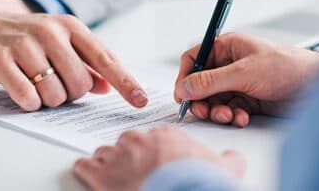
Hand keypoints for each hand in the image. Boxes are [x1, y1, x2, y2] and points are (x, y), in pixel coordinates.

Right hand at [0, 8, 147, 110]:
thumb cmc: (26, 37)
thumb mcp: (59, 43)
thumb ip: (85, 64)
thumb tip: (107, 86)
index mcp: (71, 27)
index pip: (105, 59)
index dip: (126, 83)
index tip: (141, 101)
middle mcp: (51, 32)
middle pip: (80, 84)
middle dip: (70, 94)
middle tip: (54, 84)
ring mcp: (25, 44)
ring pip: (55, 93)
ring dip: (48, 99)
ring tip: (35, 83)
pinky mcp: (1, 59)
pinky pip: (27, 95)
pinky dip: (29, 102)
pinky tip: (23, 92)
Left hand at [73, 126, 245, 190]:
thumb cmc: (198, 182)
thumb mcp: (225, 169)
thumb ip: (229, 159)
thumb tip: (233, 157)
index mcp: (165, 136)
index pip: (154, 136)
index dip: (153, 150)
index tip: (153, 159)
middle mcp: (139, 141)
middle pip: (128, 142)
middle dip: (129, 154)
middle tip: (135, 169)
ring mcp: (118, 156)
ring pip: (105, 152)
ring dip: (107, 162)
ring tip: (113, 175)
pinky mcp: (100, 175)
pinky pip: (85, 165)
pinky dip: (86, 170)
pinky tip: (90, 174)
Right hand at [174, 33, 318, 126]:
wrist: (318, 86)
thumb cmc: (288, 67)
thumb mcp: (244, 72)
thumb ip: (211, 81)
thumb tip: (184, 87)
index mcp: (227, 47)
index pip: (194, 59)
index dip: (184, 77)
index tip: (182, 94)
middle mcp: (229, 64)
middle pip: (201, 84)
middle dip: (201, 100)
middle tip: (203, 112)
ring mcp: (238, 83)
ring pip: (213, 100)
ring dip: (217, 111)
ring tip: (228, 116)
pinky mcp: (247, 99)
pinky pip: (229, 109)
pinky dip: (232, 116)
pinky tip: (242, 117)